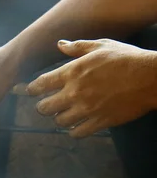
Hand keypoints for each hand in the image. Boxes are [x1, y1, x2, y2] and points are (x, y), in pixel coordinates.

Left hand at [27, 39, 156, 137]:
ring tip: (64, 114)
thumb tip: (60, 44)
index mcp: (72, 72)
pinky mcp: (100, 121)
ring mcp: (86, 109)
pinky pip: (77, 133)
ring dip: (59, 119)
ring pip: (59, 122)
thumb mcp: (101, 46)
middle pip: (44, 108)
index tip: (31, 91)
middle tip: (48, 105)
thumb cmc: (127, 58)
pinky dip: (74, 131)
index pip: (40, 84)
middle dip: (43, 107)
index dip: (32, 89)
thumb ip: (77, 47)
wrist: (151, 77)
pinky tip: (77, 126)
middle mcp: (74, 92)